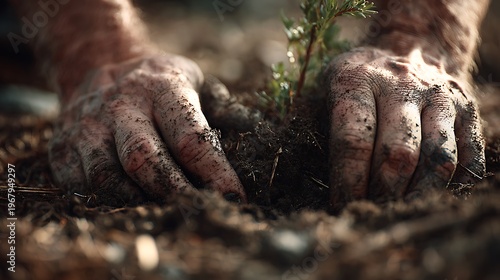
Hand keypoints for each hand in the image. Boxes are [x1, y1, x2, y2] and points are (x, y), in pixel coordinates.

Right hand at [48, 54, 246, 204]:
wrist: (98, 63)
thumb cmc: (157, 82)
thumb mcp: (193, 80)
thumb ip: (223, 106)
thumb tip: (257, 129)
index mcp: (161, 88)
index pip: (190, 136)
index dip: (214, 171)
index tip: (234, 196)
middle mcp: (122, 107)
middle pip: (145, 159)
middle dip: (175, 193)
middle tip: (200, 212)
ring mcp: (87, 127)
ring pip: (109, 178)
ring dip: (139, 203)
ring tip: (166, 212)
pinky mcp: (64, 147)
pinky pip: (84, 186)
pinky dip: (109, 203)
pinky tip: (132, 206)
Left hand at [325, 47, 484, 204]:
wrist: (409, 44)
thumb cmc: (360, 79)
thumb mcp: (331, 87)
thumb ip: (327, 126)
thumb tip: (332, 188)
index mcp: (358, 80)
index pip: (353, 141)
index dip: (348, 182)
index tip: (342, 207)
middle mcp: (403, 84)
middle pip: (399, 154)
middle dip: (383, 193)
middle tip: (371, 211)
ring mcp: (441, 96)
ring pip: (438, 159)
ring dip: (418, 194)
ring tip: (399, 208)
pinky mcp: (467, 108)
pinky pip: (470, 156)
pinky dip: (453, 185)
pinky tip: (430, 195)